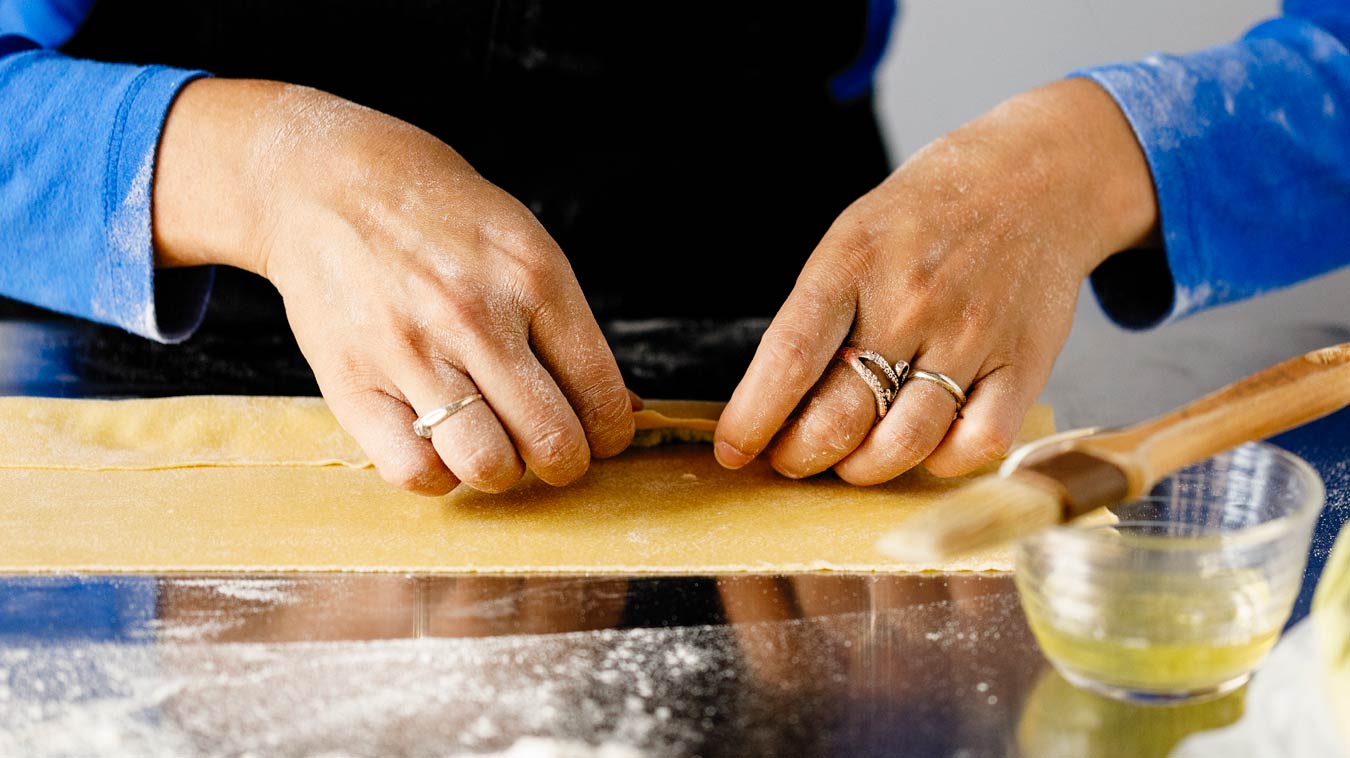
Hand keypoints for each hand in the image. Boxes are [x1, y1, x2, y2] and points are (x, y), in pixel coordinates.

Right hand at [152, 80, 633, 493]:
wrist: (329, 184)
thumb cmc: (441, 221)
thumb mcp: (523, 247)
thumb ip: (570, 331)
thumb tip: (623, 413)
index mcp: (533, 278)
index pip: (599, 394)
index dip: (609, 432)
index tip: (598, 433)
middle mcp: (475, 316)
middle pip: (551, 442)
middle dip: (565, 460)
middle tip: (550, 448)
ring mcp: (410, 351)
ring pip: (487, 465)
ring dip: (503, 471)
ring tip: (495, 444)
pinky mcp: (352, 382)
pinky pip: (413, 471)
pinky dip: (438, 476)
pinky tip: (441, 447)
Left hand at [715, 79, 1157, 482]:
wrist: (1035, 180)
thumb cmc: (925, 218)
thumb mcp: (853, 237)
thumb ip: (817, 314)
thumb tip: (774, 403)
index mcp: (854, 263)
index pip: (788, 359)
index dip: (753, 418)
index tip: (732, 451)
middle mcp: (911, 302)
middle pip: (840, 417)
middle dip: (799, 457)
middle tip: (791, 458)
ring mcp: (971, 335)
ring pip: (903, 444)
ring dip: (862, 469)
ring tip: (849, 459)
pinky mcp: (1024, 363)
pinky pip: (976, 445)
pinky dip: (941, 463)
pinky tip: (925, 447)